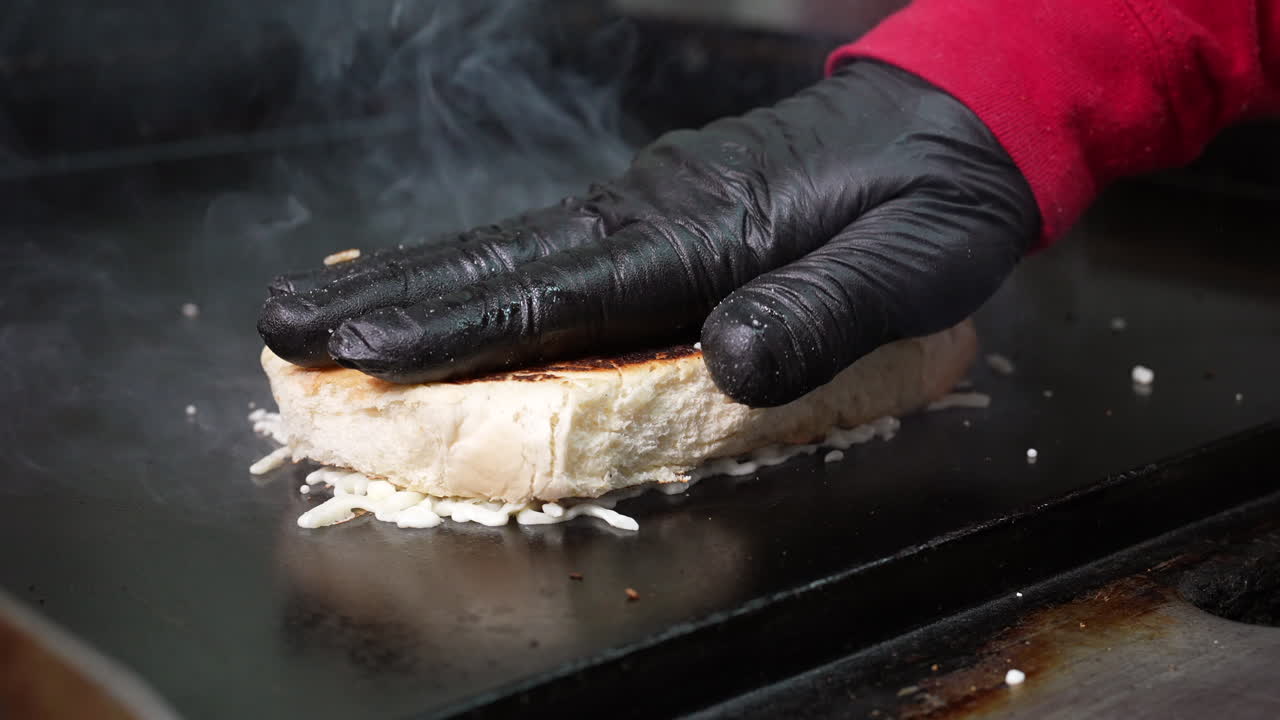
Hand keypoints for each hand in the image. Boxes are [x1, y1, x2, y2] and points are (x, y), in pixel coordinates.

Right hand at [258, 60, 1038, 406]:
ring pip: (510, 250)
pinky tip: (441, 289)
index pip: (555, 290)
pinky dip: (477, 274)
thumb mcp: (909, 269)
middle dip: (390, 300)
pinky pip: (548, 249)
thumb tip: (727, 359)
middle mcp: (654, 211)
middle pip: (500, 262)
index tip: (363, 354)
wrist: (959, 122)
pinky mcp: (662, 209)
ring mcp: (651, 203)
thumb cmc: (933, 204)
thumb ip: (822, 313)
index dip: (455, 328)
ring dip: (410, 284)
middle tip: (283, 326)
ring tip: (325, 311)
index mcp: (704, 233)